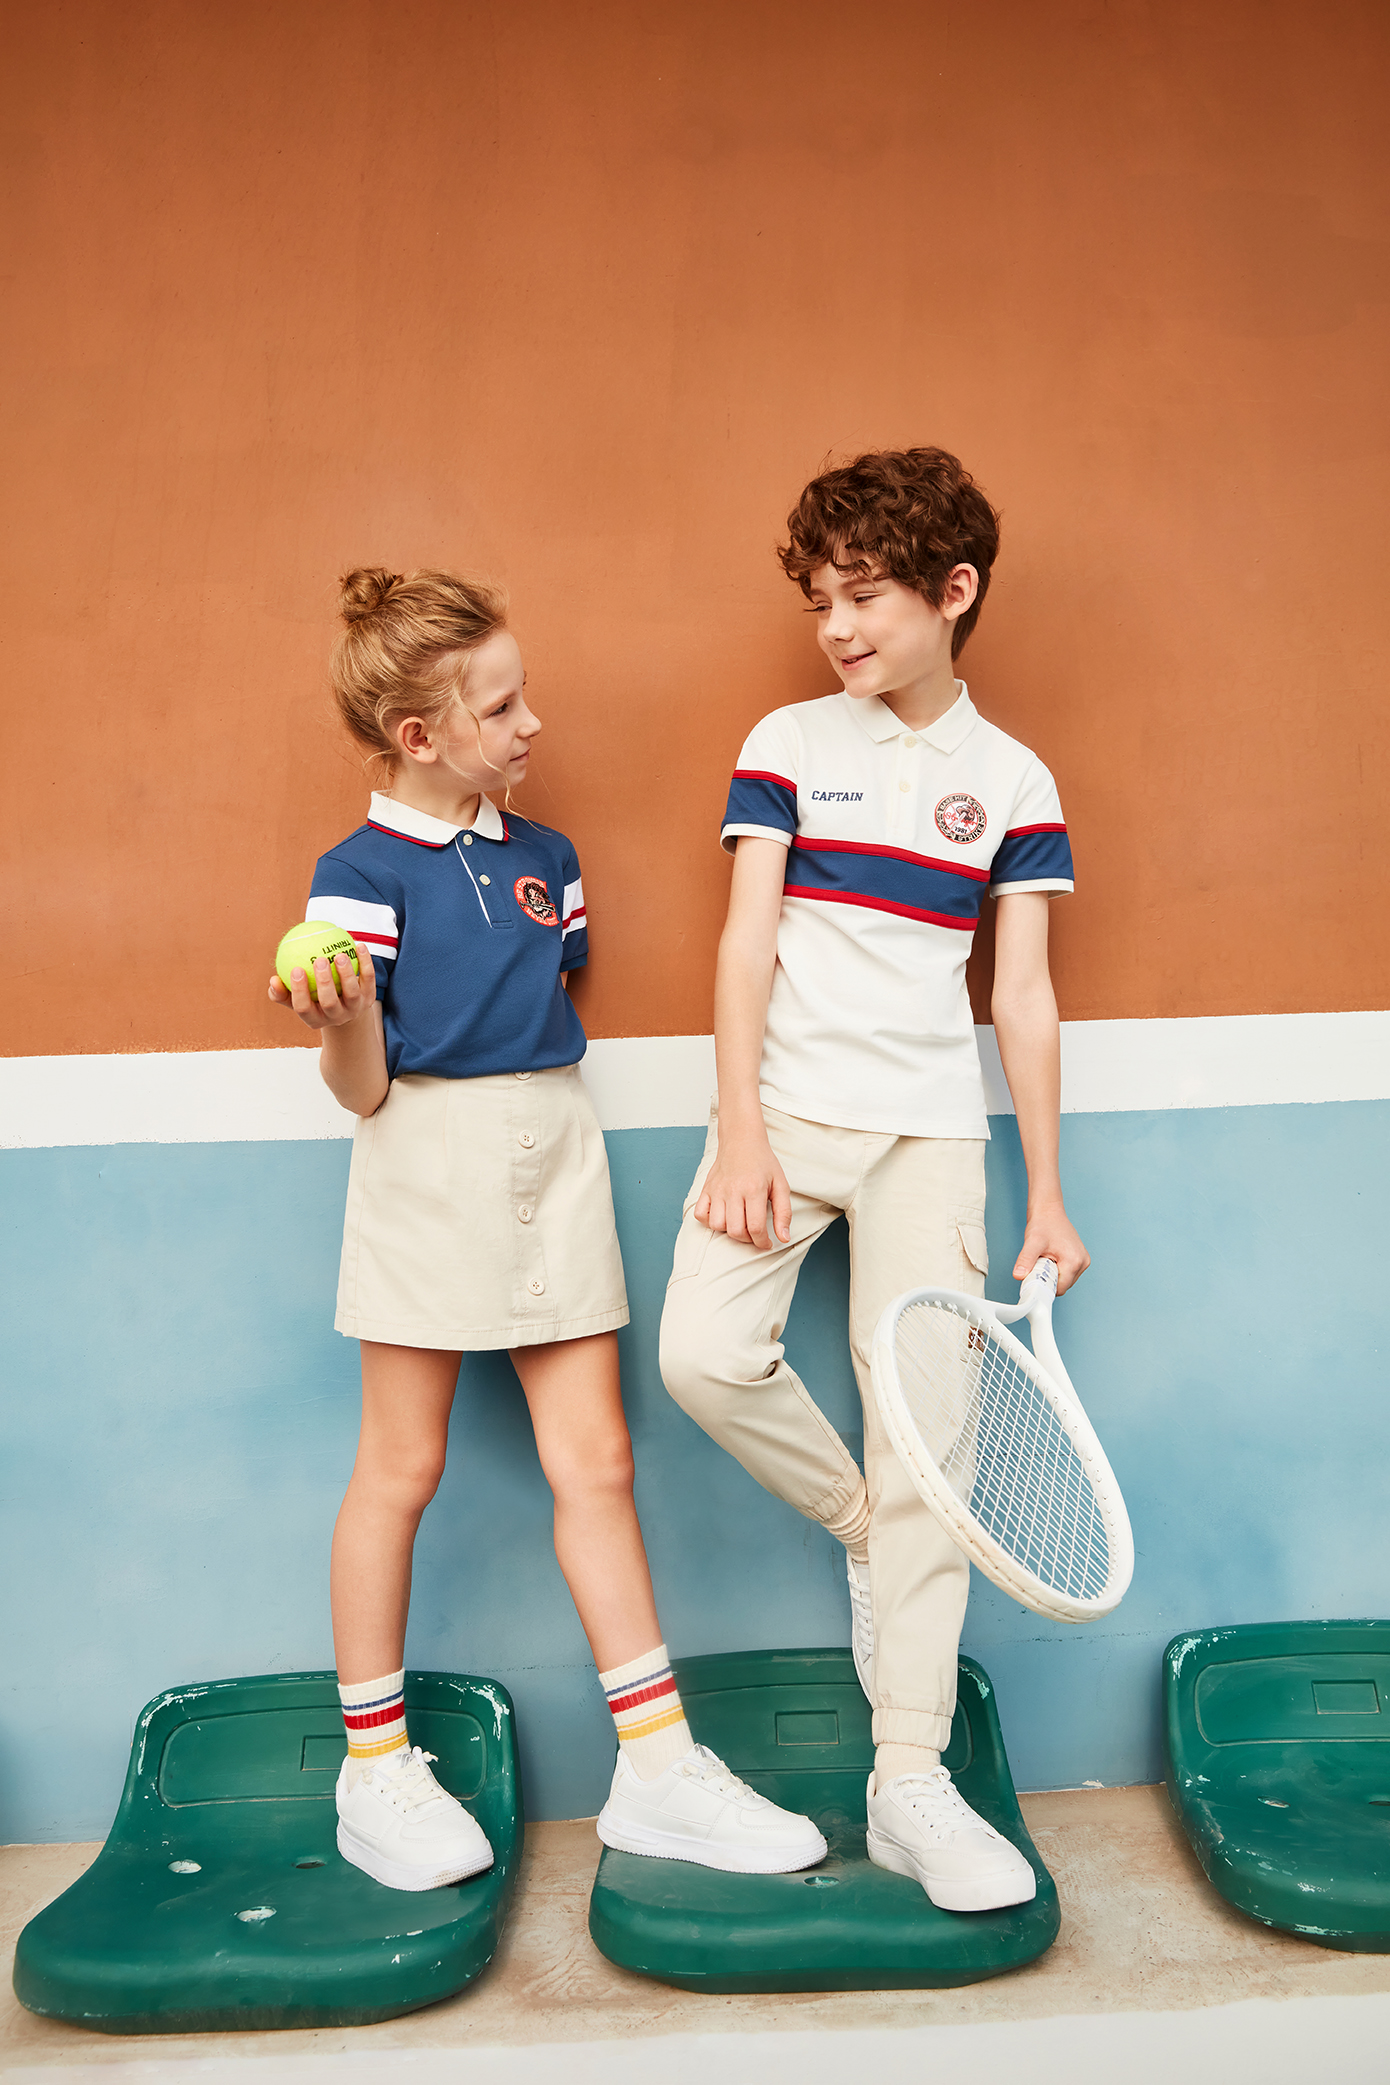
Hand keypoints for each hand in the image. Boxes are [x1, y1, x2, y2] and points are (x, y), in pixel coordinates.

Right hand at [267, 943, 377, 1031]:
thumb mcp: (296, 998)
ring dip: (346, 973)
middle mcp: (335, 1017)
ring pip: (351, 992)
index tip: (295, 969)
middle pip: (329, 1002)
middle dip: (324, 982)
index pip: (303, 1008)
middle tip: (320, 960)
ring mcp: (354, 1008)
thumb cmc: (312, 998)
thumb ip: (282, 991)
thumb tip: (273, 979)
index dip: (299, 991)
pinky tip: (358, 945)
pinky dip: (365, 962)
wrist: (344, 1008)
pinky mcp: (369, 998)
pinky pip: (368, 979)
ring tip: (339, 955)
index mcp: (314, 1019)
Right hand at [693, 1130, 791, 1249]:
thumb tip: (784, 1238)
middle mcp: (733, 1191)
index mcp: (754, 1189)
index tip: (767, 1243)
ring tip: (740, 1222)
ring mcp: (717, 1190)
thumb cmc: (763, 1162)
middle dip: (748, 1239)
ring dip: (729, 1231)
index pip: (755, 1228)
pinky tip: (723, 1216)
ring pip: (717, 1226)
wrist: (741, 1140)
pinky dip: (709, 1221)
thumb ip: (783, 1213)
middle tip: (755, 1233)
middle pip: (735, 1231)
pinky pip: (700, 1215)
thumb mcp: (781, 1184)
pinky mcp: (706, 1189)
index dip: (762, 1242)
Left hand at [1013, 1199, 1089, 1295]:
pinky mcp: (1080, 1258)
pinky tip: (1050, 1257)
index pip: (1059, 1289)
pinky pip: (1067, 1273)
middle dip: (1048, 1279)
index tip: (1034, 1275)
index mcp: (1074, 1261)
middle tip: (1039, 1262)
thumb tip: (1018, 1275)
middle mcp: (1082, 1262)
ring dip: (1052, 1274)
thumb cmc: (1043, 1224)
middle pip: (1062, 1285)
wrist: (1049, 1210)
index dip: (1044, 1285)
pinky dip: (1057, 1269)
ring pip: (1064, 1280)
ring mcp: (1083, 1260)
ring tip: (1045, 1258)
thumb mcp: (1032, 1243)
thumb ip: (1025, 1260)